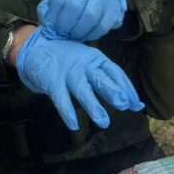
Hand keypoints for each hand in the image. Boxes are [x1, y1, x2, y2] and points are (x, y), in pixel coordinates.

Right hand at [16, 26, 143, 130]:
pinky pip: (61, 99)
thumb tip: (132, 102)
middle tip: (123, 104)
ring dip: (93, 106)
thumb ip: (110, 82)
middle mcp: (84, 65)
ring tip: (103, 122)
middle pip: (101, 78)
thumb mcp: (90, 65)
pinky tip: (74, 125)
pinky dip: (67, 113)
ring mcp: (68, 73)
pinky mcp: (52, 82)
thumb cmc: (69, 59)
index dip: (126, 88)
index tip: (136, 105)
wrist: (36, 47)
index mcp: (96, 59)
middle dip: (113, 91)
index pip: (115, 73)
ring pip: (82, 90)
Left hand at [38, 0, 127, 41]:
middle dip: (67, 25)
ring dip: (80, 31)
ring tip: (74, 36)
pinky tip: (86, 37)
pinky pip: (103, 25)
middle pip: (75, 6)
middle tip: (63, 34)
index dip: (54, 17)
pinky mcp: (113, 7)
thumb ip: (49, 9)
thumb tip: (47, 26)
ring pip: (91, 15)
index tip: (52, 28)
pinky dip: (93, 34)